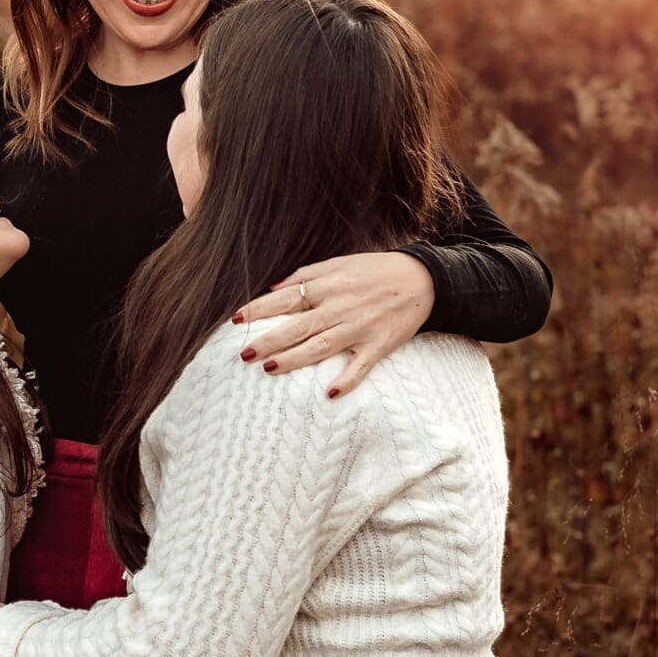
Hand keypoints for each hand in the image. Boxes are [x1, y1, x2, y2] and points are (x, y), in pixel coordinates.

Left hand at [232, 251, 434, 397]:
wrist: (422, 278)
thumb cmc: (374, 270)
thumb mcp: (338, 263)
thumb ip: (305, 275)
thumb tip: (273, 288)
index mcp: (326, 287)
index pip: (285, 300)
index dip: (258, 310)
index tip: (235, 320)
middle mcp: (339, 308)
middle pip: (298, 327)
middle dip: (269, 340)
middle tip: (243, 354)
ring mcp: (359, 328)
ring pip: (321, 347)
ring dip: (294, 359)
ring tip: (268, 369)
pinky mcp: (379, 345)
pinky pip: (361, 366)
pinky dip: (347, 380)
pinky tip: (330, 392)